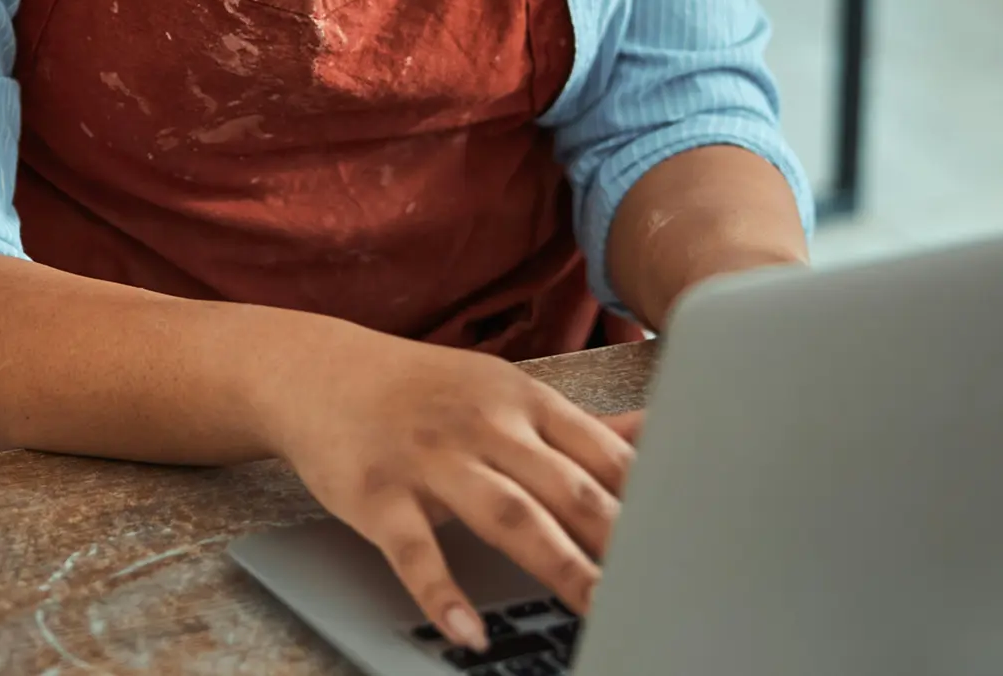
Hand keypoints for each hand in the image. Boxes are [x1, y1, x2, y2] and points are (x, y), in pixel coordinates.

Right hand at [251, 320, 635, 649]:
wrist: (315, 372)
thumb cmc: (421, 392)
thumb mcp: (500, 392)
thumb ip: (578, 426)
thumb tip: (659, 435)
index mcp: (521, 399)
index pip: (602, 454)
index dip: (650, 503)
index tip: (687, 545)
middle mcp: (482, 424)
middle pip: (567, 488)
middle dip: (620, 542)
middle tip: (663, 590)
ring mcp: (429, 459)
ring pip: (508, 515)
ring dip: (559, 565)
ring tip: (600, 612)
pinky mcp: (377, 495)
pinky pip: (416, 551)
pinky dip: (443, 593)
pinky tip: (469, 631)